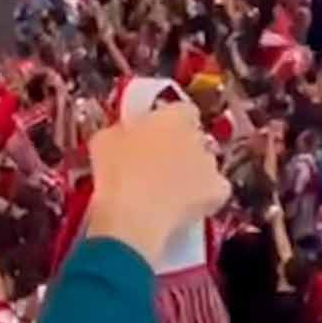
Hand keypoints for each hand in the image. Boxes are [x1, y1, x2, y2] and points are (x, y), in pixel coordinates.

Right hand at [84, 103, 230, 267]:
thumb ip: (122, 130)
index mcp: (172, 116)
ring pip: (203, 164)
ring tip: (164, 188)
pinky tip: (181, 205)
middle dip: (179, 146)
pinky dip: (201, 197)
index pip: (181, 109)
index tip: (153, 131)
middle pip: (194, 137)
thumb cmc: (115, 171)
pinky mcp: (218, 192)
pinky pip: (213, 191)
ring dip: (189, 171)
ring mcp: (210, 164)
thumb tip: (123, 133)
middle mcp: (197, 136)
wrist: (134, 212)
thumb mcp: (103, 139)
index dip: (168, 121)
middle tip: (154, 161)